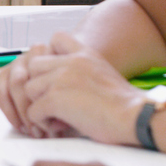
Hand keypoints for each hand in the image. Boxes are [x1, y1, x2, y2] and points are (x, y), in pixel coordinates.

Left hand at [19, 42, 150, 144]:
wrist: (136, 117)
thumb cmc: (124, 105)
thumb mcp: (104, 74)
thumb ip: (81, 72)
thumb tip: (61, 87)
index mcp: (85, 53)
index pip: (57, 38)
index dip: (50, 56)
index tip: (57, 76)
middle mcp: (71, 61)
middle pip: (34, 66)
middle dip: (39, 86)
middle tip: (52, 103)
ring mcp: (61, 78)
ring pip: (29, 88)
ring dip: (38, 105)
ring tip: (57, 118)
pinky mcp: (56, 99)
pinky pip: (33, 110)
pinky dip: (42, 122)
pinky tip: (59, 127)